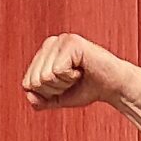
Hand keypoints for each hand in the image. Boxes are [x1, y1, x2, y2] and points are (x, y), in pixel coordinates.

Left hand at [22, 33, 136, 111]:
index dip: (48, 93)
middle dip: (55, 89)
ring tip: (78, 74)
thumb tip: (29, 95)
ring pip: (45, 76)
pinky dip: (71, 77)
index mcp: (43, 53)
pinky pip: (57, 70)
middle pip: (35, 80)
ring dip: (64, 83)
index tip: (66, 85)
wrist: (113, 86)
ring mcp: (60, 40)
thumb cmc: (87, 88)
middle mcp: (50, 43)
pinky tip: (82, 69)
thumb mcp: (59, 97)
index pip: (28, 83)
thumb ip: (41, 100)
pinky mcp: (72, 42)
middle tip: (73, 80)